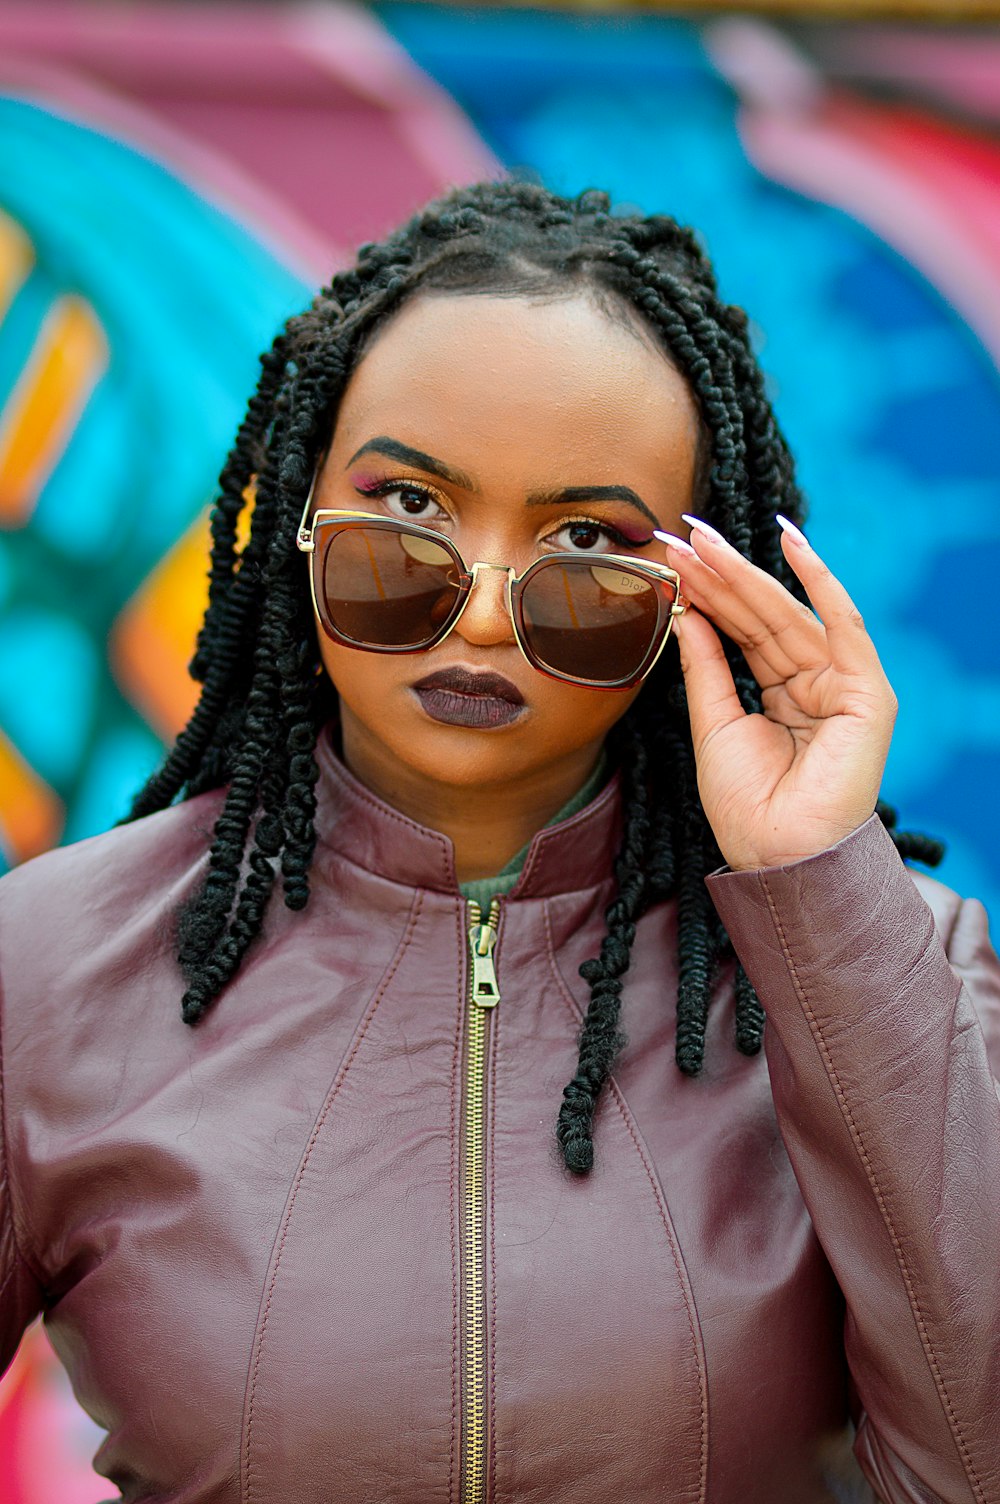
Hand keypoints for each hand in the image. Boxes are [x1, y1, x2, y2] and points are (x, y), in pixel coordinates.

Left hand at [656, 514, 897, 871]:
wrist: (777, 855)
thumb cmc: (747, 805)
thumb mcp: (714, 723)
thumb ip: (706, 665)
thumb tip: (688, 610)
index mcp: (781, 695)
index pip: (742, 632)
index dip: (708, 594)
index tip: (672, 558)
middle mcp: (813, 683)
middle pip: (761, 617)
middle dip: (720, 574)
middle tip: (681, 534)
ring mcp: (841, 685)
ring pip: (787, 615)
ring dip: (746, 574)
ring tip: (705, 541)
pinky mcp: (865, 693)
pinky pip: (844, 626)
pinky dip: (819, 582)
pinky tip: (791, 542)